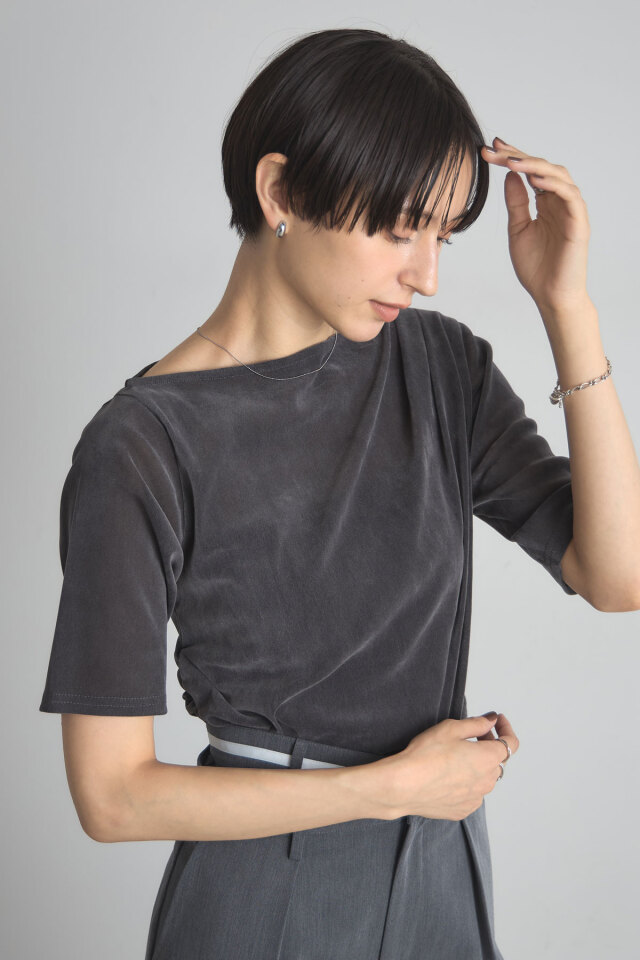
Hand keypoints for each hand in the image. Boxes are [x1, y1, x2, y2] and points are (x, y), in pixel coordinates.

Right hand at [381, 711, 518, 820]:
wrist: (403, 786)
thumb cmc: (425, 755)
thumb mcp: (451, 729)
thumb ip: (476, 724)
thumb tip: (490, 721)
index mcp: (487, 758)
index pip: (511, 743)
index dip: (506, 729)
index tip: (497, 721)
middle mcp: (487, 781)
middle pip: (497, 760)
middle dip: (490, 745)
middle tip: (472, 734)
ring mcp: (475, 799)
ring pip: (485, 778)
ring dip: (478, 765)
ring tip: (457, 756)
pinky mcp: (462, 810)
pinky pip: (472, 794)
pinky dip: (468, 783)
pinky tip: (449, 775)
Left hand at [481, 136, 590, 315]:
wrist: (550, 296)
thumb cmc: (536, 267)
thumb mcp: (518, 229)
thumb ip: (516, 203)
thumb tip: (510, 175)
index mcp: (545, 202)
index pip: (529, 173)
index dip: (512, 157)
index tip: (490, 148)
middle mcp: (560, 201)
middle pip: (542, 168)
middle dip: (517, 156)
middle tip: (494, 148)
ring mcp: (571, 209)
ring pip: (557, 175)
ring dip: (534, 165)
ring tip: (510, 161)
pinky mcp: (578, 222)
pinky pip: (569, 195)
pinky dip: (552, 184)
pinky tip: (534, 179)